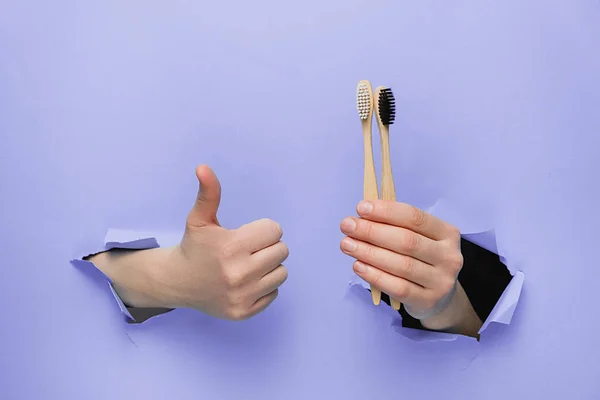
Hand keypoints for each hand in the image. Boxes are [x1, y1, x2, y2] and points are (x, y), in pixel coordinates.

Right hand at [92, 165, 288, 320]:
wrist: (178, 283)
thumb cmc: (194, 247)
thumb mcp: (199, 219)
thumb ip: (208, 194)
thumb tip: (203, 167)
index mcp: (231, 247)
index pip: (275, 231)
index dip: (263, 230)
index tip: (247, 235)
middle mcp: (238, 274)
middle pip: (282, 251)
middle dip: (267, 247)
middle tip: (248, 250)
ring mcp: (242, 296)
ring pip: (282, 273)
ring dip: (269, 267)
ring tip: (249, 265)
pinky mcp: (244, 312)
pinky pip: (274, 293)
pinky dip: (264, 287)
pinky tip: (245, 282)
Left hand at [339, 200, 462, 319]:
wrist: (440, 297)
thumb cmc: (421, 259)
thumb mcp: (418, 238)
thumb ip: (395, 226)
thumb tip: (362, 216)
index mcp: (447, 233)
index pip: (415, 218)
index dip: (386, 211)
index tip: (360, 208)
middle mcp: (449, 256)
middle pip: (406, 240)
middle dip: (372, 231)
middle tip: (347, 226)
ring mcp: (441, 281)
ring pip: (401, 265)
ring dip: (369, 252)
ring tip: (347, 245)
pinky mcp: (428, 300)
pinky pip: (398, 287)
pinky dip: (375, 276)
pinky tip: (358, 266)